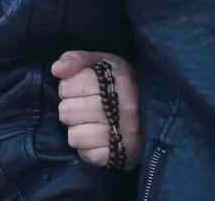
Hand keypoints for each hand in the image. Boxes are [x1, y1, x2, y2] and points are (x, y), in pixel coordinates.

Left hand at [52, 51, 140, 169]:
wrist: (157, 111)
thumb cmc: (120, 84)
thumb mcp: (102, 62)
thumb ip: (76, 59)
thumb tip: (57, 70)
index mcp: (119, 80)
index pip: (67, 87)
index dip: (68, 88)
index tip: (81, 89)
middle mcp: (126, 107)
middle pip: (67, 112)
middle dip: (71, 108)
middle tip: (85, 107)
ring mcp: (126, 134)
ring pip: (74, 136)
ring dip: (78, 130)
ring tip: (91, 123)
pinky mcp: (124, 157)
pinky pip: (88, 155)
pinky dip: (88, 148)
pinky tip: (98, 139)